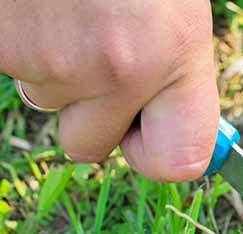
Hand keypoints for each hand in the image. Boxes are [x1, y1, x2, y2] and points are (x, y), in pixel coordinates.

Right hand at [0, 0, 218, 180]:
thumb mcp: (176, 11)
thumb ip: (178, 76)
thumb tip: (181, 138)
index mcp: (175, 55)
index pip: (180, 163)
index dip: (157, 155)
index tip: (147, 136)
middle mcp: (118, 69)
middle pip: (90, 145)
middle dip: (91, 111)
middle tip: (96, 52)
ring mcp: (52, 60)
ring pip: (47, 100)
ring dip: (55, 65)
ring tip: (67, 8)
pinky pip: (10, 67)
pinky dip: (20, 41)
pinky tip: (39, 5)